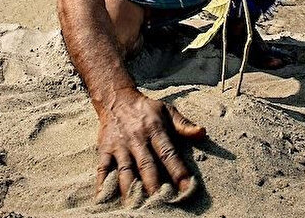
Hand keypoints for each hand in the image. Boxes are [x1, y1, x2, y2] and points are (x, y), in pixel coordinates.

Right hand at [95, 87, 205, 201]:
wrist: (116, 99)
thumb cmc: (146, 109)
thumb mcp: (167, 110)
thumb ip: (184, 124)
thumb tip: (202, 133)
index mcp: (155, 129)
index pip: (168, 153)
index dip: (177, 170)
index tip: (186, 187)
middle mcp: (137, 139)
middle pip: (146, 165)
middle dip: (154, 185)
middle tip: (162, 202)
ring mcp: (120, 146)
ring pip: (125, 171)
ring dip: (130, 189)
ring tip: (136, 206)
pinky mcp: (105, 149)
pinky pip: (103, 168)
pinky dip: (103, 183)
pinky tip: (105, 198)